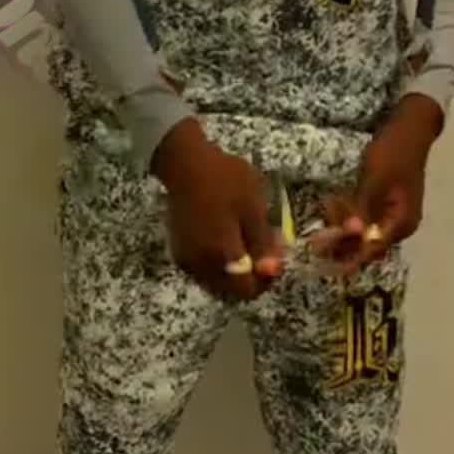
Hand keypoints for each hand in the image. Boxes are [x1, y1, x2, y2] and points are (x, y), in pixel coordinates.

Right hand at [152, 119, 281, 299]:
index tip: (274, 259)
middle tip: (263, 251)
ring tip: (245, 242)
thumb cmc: (225, 181)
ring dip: (233, 271)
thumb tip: (271, 271)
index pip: (246, 290)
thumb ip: (262, 244)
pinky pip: (203, 269)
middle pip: (230, 289)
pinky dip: (218, 263)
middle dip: (250, 276)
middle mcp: (201, 266)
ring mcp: (187, 259)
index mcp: (221, 257)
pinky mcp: (179, 250)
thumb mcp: (253, 208)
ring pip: (216, 281)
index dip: (265, 280)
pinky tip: (226, 241)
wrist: (185, 162)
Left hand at [319, 94, 442, 276]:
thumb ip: (364, 208)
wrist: (409, 128)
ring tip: (328, 208)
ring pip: (361, 231)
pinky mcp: (383, 204)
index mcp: (402, 223)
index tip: (321, 253)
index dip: (347, 254)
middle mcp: (398, 225)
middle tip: (316, 237)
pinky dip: (348, 213)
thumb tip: (353, 233)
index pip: (372, 249)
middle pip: (366, 244)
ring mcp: (391, 215)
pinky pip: (363, 218)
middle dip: (341, 239)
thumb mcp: (376, 179)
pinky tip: (334, 202)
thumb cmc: (393, 152)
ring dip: (341, 225)